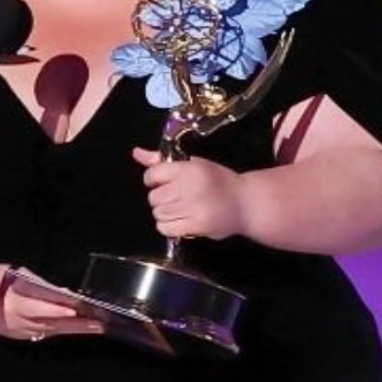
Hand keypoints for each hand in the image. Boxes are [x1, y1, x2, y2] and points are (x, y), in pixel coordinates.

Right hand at [0, 264, 102, 341]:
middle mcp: (15, 322)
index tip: (76, 309)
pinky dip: (58, 330)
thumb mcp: (13, 273)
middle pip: (50, 325)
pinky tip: (75, 327)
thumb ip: (37, 285)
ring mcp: (16, 332)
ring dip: (72, 329)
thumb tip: (60, 293)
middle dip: (76, 324)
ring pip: (49, 332)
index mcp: (12, 304)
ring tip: (95, 326)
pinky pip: (41, 333)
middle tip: (100, 322)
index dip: (58, 310)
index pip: (39, 309)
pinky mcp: (17, 335)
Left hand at [132, 147, 248, 240]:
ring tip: (179, 209)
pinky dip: (167, 226)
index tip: (162, 182)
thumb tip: (136, 153)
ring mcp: (192, 208)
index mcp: (188, 168)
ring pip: (158, 213)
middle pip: (154, 197)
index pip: (152, 175)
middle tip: (175, 197)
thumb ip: (162, 161)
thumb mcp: (194, 164)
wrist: (246, 203)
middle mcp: (189, 187)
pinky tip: (179, 221)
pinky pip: (165, 229)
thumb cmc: (219, 180)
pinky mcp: (196, 226)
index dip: (153, 180)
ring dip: (165, 213)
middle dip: (160, 198)